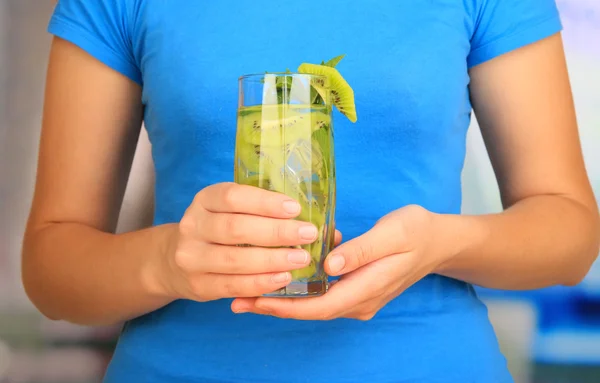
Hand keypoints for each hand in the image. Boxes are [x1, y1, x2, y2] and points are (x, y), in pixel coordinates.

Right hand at [152, 182, 330, 301]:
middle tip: (308, 234)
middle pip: (235, 227)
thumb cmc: (219, 230)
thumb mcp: (233, 212)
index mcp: (205, 200)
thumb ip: (268, 214)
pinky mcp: (198, 284)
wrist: (176, 260)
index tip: (295, 208)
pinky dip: (260, 282)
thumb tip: (326, 226)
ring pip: (234, 259)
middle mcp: (193, 225)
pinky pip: (232, 285)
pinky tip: (282, 278)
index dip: (265, 202)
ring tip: (301, 259)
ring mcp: (191, 257)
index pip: (233, 196)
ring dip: (272, 259)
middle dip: (276, 232)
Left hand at [232, 205, 451, 319]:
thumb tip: (329, 264)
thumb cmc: (416, 231)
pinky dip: (298, 289)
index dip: (286, 306)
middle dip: (274, 306)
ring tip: (247, 289)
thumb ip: (362, 250)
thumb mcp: (393, 233)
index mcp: (369, 288)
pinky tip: (277, 276)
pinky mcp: (355, 288)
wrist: (438, 241)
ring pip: (314, 304)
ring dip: (282, 298)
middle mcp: (360, 301)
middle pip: (311, 310)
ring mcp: (358, 297)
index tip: (254, 300)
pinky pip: (322, 294)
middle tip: (236, 299)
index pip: (321, 306)